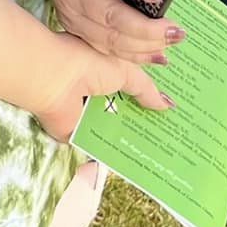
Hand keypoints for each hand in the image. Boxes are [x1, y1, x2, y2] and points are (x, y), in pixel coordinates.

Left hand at [35, 41, 172, 142]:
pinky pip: (96, 145)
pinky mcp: (74, 132)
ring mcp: (84, 112)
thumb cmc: (86, 63)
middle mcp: (94, 90)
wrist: (51, 79)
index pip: (132, 85)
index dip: (152, 96)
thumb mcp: (125, 71)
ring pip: (111, 128)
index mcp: (105, 69)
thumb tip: (167, 104)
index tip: (174, 109)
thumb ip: (145, 88)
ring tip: (162, 152)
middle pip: (123, 109)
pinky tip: (136, 162)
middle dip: (144, 120)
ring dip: (129, 138)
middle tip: (173, 135)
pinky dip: (110, 152)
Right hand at [44, 0, 185, 64]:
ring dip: (143, 45)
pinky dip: (132, 56)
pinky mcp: (75, 29)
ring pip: (108, 38)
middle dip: (145, 27)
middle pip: (109, 15)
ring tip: (173, 40)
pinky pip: (105, 48)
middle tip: (176, 30)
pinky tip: (157, 56)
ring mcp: (70, 13)